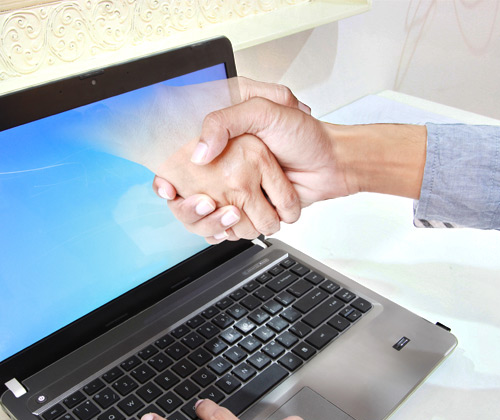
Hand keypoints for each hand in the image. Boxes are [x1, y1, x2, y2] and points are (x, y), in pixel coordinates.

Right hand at [153, 78, 312, 240]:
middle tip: (206, 203)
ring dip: (213, 220)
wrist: (332, 165)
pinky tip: (229, 228)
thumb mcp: (265, 110)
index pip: (178, 151)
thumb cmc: (305, 134)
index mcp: (221, 130)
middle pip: (186, 188)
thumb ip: (225, 122)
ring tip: (230, 215)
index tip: (168, 188)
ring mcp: (233, 183)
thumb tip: (198, 154)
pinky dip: (225, 228)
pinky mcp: (246, 203)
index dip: (168, 172)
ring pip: (203, 209)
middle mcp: (223, 158)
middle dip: (192, 204)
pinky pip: (224, 221)